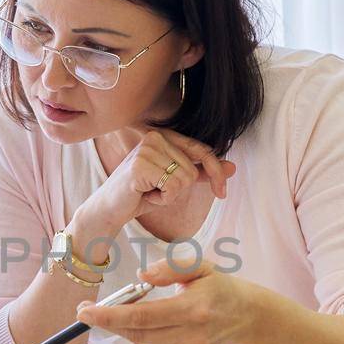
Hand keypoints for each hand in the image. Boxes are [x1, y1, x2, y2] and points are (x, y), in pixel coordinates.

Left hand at [74, 255, 257, 343]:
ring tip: (122, 312)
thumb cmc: (218, 288)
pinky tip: (149, 325)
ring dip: (124, 329)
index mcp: (194, 309)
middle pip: (137, 333)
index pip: (142, 316)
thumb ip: (171, 267)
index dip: (110, 316)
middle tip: (86, 311)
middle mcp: (191, 336)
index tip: (85, 312)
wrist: (244, 317)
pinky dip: (141, 338)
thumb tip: (142, 276)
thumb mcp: (200, 266)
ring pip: (141, 343)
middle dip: (107, 322)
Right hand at [78, 130, 235, 237]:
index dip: (216, 172)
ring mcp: (146, 149)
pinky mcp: (141, 165)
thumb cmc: (141, 193)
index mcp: (164, 135)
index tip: (222, 192)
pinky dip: (162, 199)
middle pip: (193, 169)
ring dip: (170, 195)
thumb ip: (201, 172)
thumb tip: (232, 167)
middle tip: (157, 190)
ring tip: (150, 192)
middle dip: (180, 188)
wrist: (111, 209)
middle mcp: (155, 136)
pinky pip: (172, 187)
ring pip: (184, 179)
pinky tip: (145, 195)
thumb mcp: (175, 182)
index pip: (202, 150)